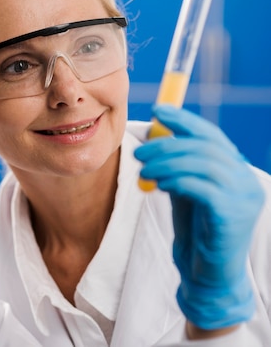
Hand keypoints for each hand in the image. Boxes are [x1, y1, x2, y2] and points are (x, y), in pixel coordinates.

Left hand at [134, 105, 263, 329]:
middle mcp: (245, 180)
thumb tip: (155, 132)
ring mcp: (243, 198)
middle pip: (205, 147)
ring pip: (203, 164)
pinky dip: (178, 181)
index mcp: (235, 170)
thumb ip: (177, 164)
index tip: (157, 110)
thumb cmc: (195, 231)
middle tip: (139, 151)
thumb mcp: (185, 189)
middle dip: (167, 144)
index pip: (211, 135)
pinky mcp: (232, 216)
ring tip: (144, 170)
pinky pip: (203, 188)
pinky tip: (160, 185)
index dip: (184, 120)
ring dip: (167, 163)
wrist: (206, 275)